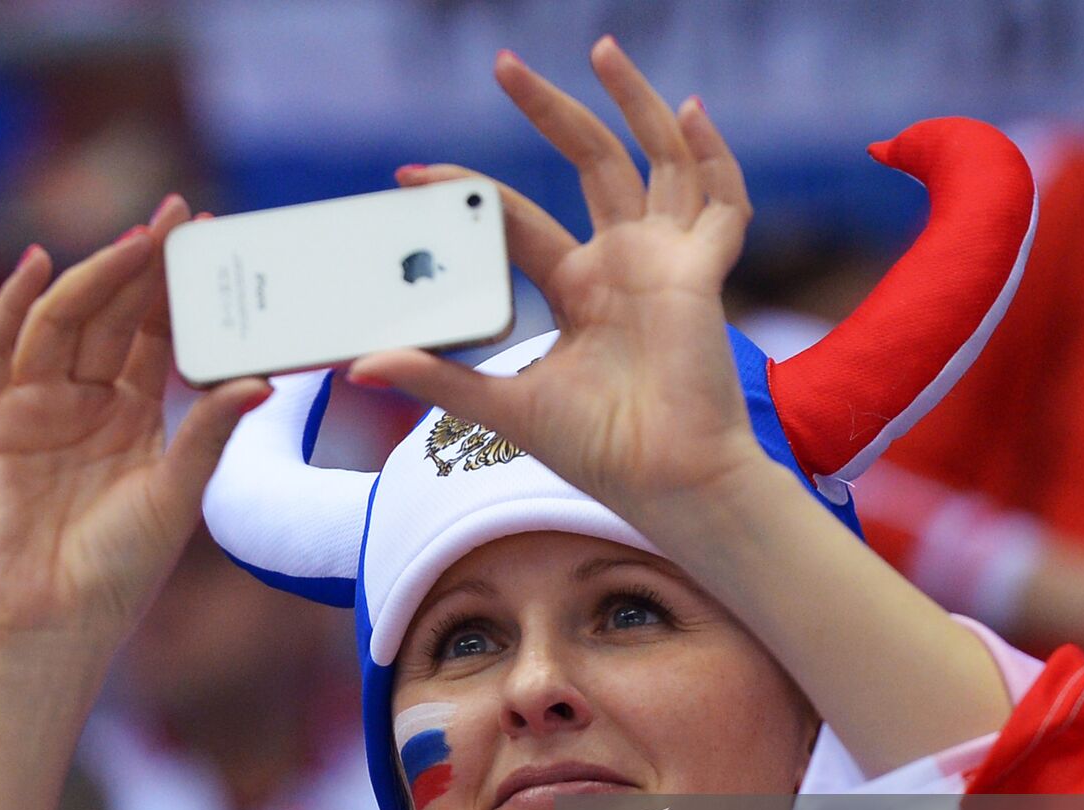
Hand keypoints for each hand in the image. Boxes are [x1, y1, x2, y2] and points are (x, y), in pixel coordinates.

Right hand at [0, 197, 269, 667]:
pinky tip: (35, 265)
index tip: (213, 243)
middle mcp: (86, 400)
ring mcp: (35, 405)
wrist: (55, 622)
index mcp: (135, 415)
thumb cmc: (122, 569)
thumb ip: (210, 433)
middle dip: (144, 266)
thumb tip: (261, 381)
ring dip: (95, 278)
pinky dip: (10, 307)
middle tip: (180, 218)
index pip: (158, 334)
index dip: (181, 291)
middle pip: (114, 317)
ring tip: (134, 242)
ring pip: (63, 323)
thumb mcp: (180, 493)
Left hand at [347, 38, 759, 518]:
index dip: (469, 195)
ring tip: (600, 50)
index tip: (412, 174)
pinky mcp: (702, 275)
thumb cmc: (597, 452)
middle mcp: (621, 265)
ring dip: (634, 105)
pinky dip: (715, 155)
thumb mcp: (502, 406)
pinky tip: (690, 110)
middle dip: (550, 112)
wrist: (664, 486)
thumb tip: (360, 366)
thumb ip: (439, 379)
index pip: (518, 220)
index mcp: (578, 291)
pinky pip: (722, 205)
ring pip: (656, 162)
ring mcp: (665, 264)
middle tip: (504, 66)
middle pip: (590, 165)